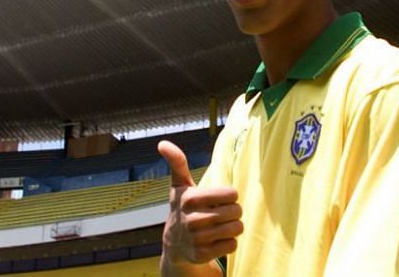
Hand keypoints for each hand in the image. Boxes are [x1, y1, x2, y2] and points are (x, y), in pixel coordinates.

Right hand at [158, 140, 242, 267]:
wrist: (174, 242)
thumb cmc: (183, 207)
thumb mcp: (179, 185)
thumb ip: (176, 163)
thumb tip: (162, 143)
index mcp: (189, 199)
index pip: (231, 194)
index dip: (229, 196)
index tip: (220, 198)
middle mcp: (192, 220)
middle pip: (236, 211)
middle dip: (233, 212)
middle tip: (221, 213)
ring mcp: (197, 239)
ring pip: (236, 229)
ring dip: (233, 226)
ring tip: (220, 225)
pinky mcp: (203, 255)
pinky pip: (232, 245)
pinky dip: (229, 242)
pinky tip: (216, 239)